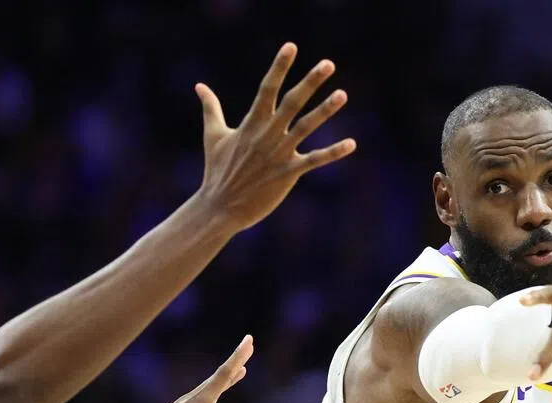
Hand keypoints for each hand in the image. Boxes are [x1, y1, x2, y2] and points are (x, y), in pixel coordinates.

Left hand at [125, 336, 254, 402]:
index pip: (224, 374)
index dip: (239, 357)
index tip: (249, 339)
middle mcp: (192, 399)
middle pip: (218, 376)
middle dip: (236, 362)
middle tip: (248, 347)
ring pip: (209, 386)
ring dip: (226, 377)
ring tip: (239, 372)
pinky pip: (202, 396)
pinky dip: (214, 389)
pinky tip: (211, 397)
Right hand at [195, 42, 356, 230]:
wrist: (220, 207)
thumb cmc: (216, 170)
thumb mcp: (213, 135)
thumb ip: (210, 108)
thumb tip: (199, 86)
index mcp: (251, 123)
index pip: (267, 88)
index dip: (279, 67)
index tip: (291, 47)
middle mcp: (267, 134)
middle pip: (292, 101)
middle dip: (310, 82)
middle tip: (328, 64)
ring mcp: (278, 153)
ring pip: (306, 126)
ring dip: (325, 110)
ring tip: (342, 94)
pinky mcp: (288, 173)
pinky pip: (315, 160)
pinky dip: (333, 152)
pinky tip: (352, 144)